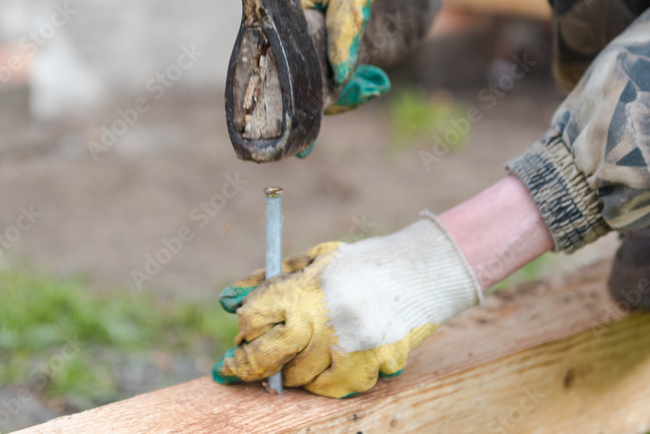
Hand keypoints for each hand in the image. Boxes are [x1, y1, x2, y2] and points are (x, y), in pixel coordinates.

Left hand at [212, 213, 482, 397]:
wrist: (421, 271)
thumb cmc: (360, 264)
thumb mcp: (313, 259)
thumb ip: (270, 279)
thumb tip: (228, 301)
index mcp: (307, 286)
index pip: (255, 316)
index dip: (244, 328)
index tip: (240, 337)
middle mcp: (325, 318)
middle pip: (269, 357)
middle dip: (249, 365)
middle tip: (236, 369)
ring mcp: (350, 346)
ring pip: (301, 378)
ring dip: (292, 371)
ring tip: (301, 353)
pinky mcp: (373, 365)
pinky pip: (334, 388)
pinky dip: (326, 381)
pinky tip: (329, 362)